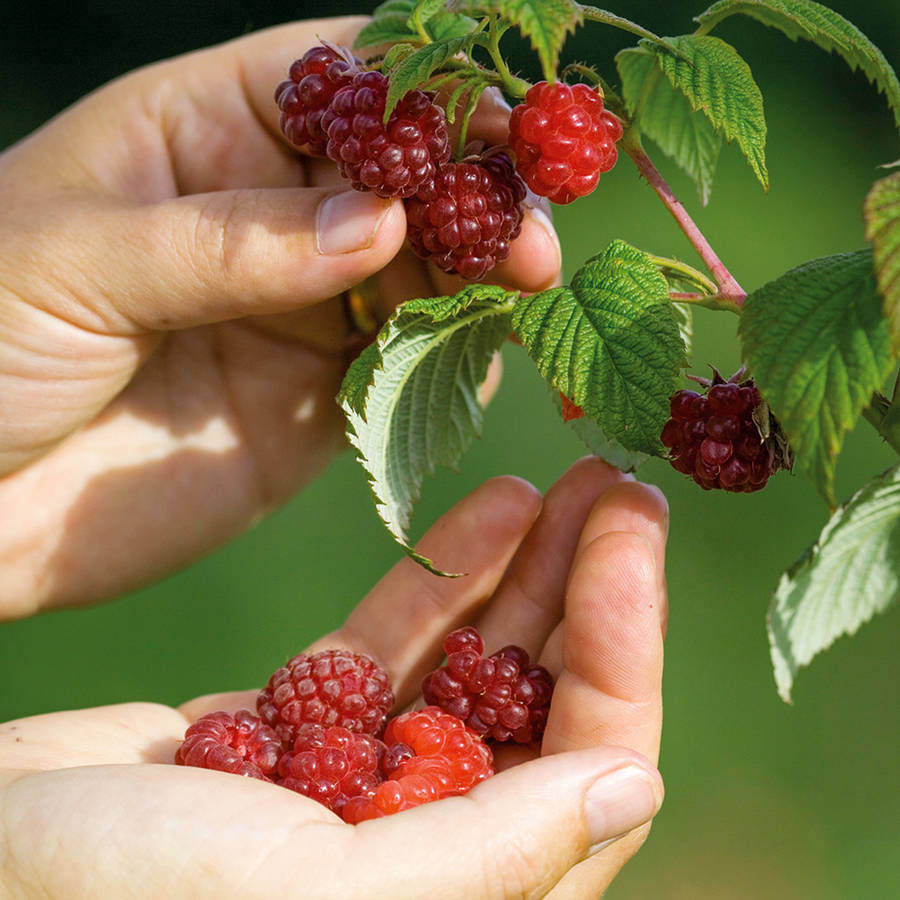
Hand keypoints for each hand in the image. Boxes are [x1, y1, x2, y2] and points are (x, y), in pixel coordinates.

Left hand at [0, 17, 560, 617]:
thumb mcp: (76, 260)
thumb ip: (230, 241)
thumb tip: (380, 224)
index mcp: (203, 133)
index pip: (341, 82)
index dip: (429, 94)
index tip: (505, 128)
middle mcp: (266, 216)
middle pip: (404, 179)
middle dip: (476, 196)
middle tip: (533, 238)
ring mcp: (297, 311)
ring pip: (419, 273)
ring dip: (479, 276)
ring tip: (526, 287)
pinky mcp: (312, 404)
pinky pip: (401, 369)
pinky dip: (448, 360)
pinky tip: (476, 354)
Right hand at [0, 458, 666, 898]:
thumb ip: (492, 855)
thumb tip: (633, 784)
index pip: (590, 766)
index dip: (625, 646)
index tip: (635, 536)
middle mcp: (425, 847)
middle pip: (542, 702)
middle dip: (590, 587)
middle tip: (622, 484)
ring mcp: (360, 782)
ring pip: (474, 662)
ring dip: (527, 570)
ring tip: (573, 481)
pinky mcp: (295, 729)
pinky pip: (393, 641)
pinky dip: (442, 575)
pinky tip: (494, 507)